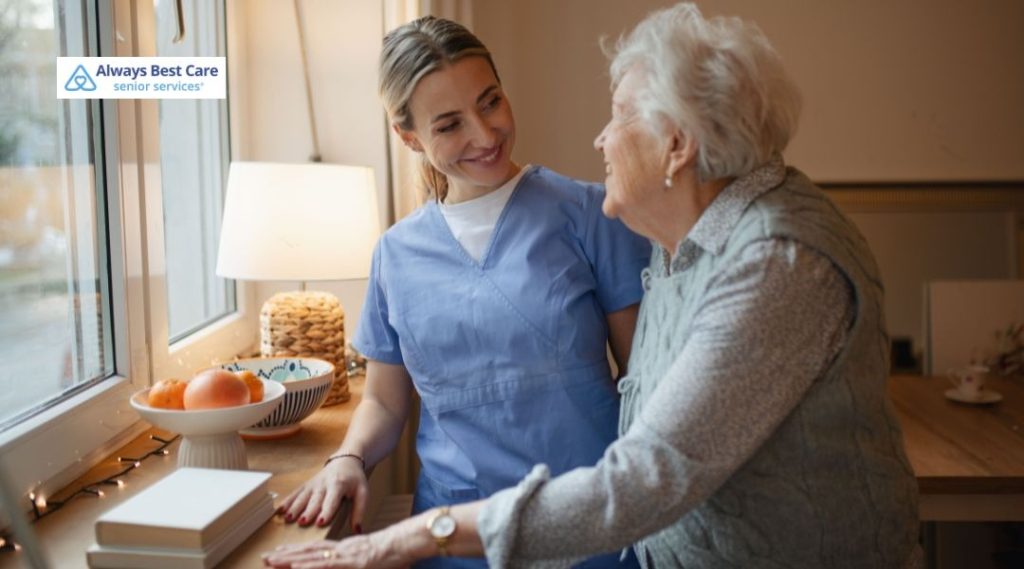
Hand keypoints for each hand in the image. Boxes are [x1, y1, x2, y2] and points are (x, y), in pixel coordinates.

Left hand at [261, 532, 408, 568]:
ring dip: (290, 559)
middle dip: (285, 555)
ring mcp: (346, 555)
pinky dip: (310, 566)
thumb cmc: (393, 553)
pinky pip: (327, 565)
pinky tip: (296, 567)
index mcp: (346, 549)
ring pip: (312, 557)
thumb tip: (348, 563)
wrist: (407, 543)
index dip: (296, 551)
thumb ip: (355, 562)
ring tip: (272, 561)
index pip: (316, 550)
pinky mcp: (352, 562)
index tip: (279, 553)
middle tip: (265, 558)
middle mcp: (342, 549)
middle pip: (309, 552)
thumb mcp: (371, 560)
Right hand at [277, 457, 367, 528]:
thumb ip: (359, 511)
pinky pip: (296, 492)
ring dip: (294, 507)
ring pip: (303, 496)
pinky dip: (287, 501)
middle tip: (301, 522)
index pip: (332, 500)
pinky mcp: (307, 484)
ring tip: (287, 518)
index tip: (320, 521)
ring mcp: (313, 484)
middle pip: (315, 499)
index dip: (326, 510)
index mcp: (339, 485)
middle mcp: (324, 484)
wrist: (345, 460)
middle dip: (308, 511)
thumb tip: (358, 530)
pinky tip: (280, 510)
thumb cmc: (355, 479)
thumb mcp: (363, 492)